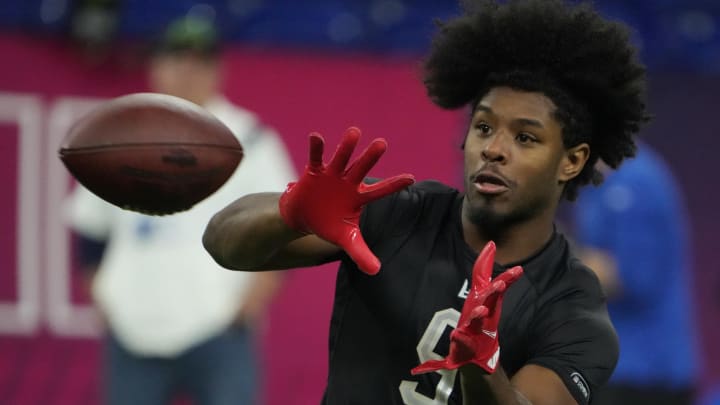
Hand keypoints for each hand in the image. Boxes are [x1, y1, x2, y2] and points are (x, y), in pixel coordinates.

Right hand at [279, 127, 414, 274]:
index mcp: (359, 197)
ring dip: (347, 147)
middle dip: (370, 157)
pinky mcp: (314, 171)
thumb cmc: (329, 224)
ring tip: (354, 132)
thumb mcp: (346, 239)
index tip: (412, 177)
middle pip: (361, 168)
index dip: (394, 185)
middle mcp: (348, 181)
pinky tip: (315, 136)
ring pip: (341, 158)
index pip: (380, 191)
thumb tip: (376, 271)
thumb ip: (360, 253)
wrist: (304, 216)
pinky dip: (315, 147)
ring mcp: (332, 174)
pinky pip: (316, 157)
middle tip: (382, 143)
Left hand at [411, 241, 522, 373]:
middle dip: (495, 292)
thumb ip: (484, 270)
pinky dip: (460, 337)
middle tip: (502, 284)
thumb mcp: (482, 293)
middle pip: (490, 300)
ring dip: (478, 315)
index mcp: (484, 299)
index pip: (489, 281)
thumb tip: (490, 244)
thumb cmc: (479, 318)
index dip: (496, 268)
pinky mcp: (465, 342)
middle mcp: (483, 311)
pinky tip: (457, 334)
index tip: (505, 256)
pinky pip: (462, 339)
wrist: (474, 352)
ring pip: (477, 320)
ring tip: (482, 311)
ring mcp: (475, 328)